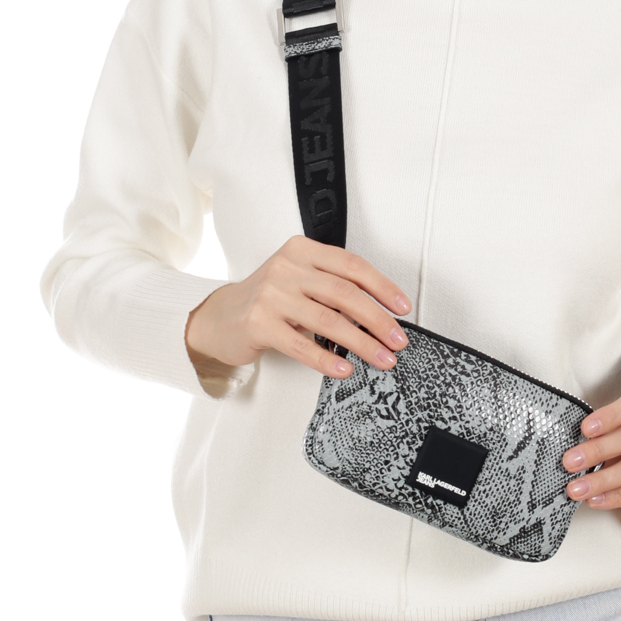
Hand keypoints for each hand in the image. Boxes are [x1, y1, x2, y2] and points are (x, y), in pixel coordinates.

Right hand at [186, 236, 411, 378]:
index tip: (402, 307)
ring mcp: (270, 295)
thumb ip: (331, 287)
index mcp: (301, 251)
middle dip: (378, 320)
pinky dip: (327, 360)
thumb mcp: (298, 281)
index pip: (352, 265)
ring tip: (382, 359)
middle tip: (398, 340)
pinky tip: (344, 370)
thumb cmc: (265, 301)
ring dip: (362, 343)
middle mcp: (286, 269)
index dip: (382, 287)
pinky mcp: (258, 324)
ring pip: (328, 320)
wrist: (218, 317)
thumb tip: (379, 315)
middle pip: (345, 293)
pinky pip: (301, 345)